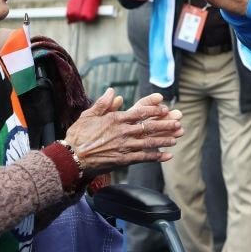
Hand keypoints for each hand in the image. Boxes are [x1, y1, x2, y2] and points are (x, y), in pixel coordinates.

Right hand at [64, 89, 183, 175]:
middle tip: (178, 122)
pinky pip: (143, 157)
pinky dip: (156, 156)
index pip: (139, 113)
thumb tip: (113, 91)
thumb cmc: (78, 135)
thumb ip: (103, 103)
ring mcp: (124, 147)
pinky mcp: (123, 160)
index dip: (154, 111)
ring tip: (176, 138)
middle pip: (148, 127)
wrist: (72, 157)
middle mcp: (122, 132)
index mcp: (115, 119)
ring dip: (164, 140)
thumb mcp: (89, 114)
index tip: (164, 109)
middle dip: (165, 125)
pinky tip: (166, 156)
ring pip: (149, 142)